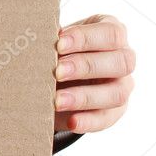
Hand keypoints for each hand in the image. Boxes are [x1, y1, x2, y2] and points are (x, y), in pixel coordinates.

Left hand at [54, 14, 134, 132]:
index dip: (86, 38)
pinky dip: (89, 121)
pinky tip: (72, 122)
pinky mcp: (114, 111)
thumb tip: (32, 41)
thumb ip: (51, 39)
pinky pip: (107, 118)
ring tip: (57, 100)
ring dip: (85, 97)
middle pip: (121, 62)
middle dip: (85, 66)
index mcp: (112, 33)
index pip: (112, 33)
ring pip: (117, 93)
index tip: (58, 42)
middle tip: (56, 71)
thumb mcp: (55, 40)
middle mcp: (123, 59)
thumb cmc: (56, 49)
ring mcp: (122, 86)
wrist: (55, 75)